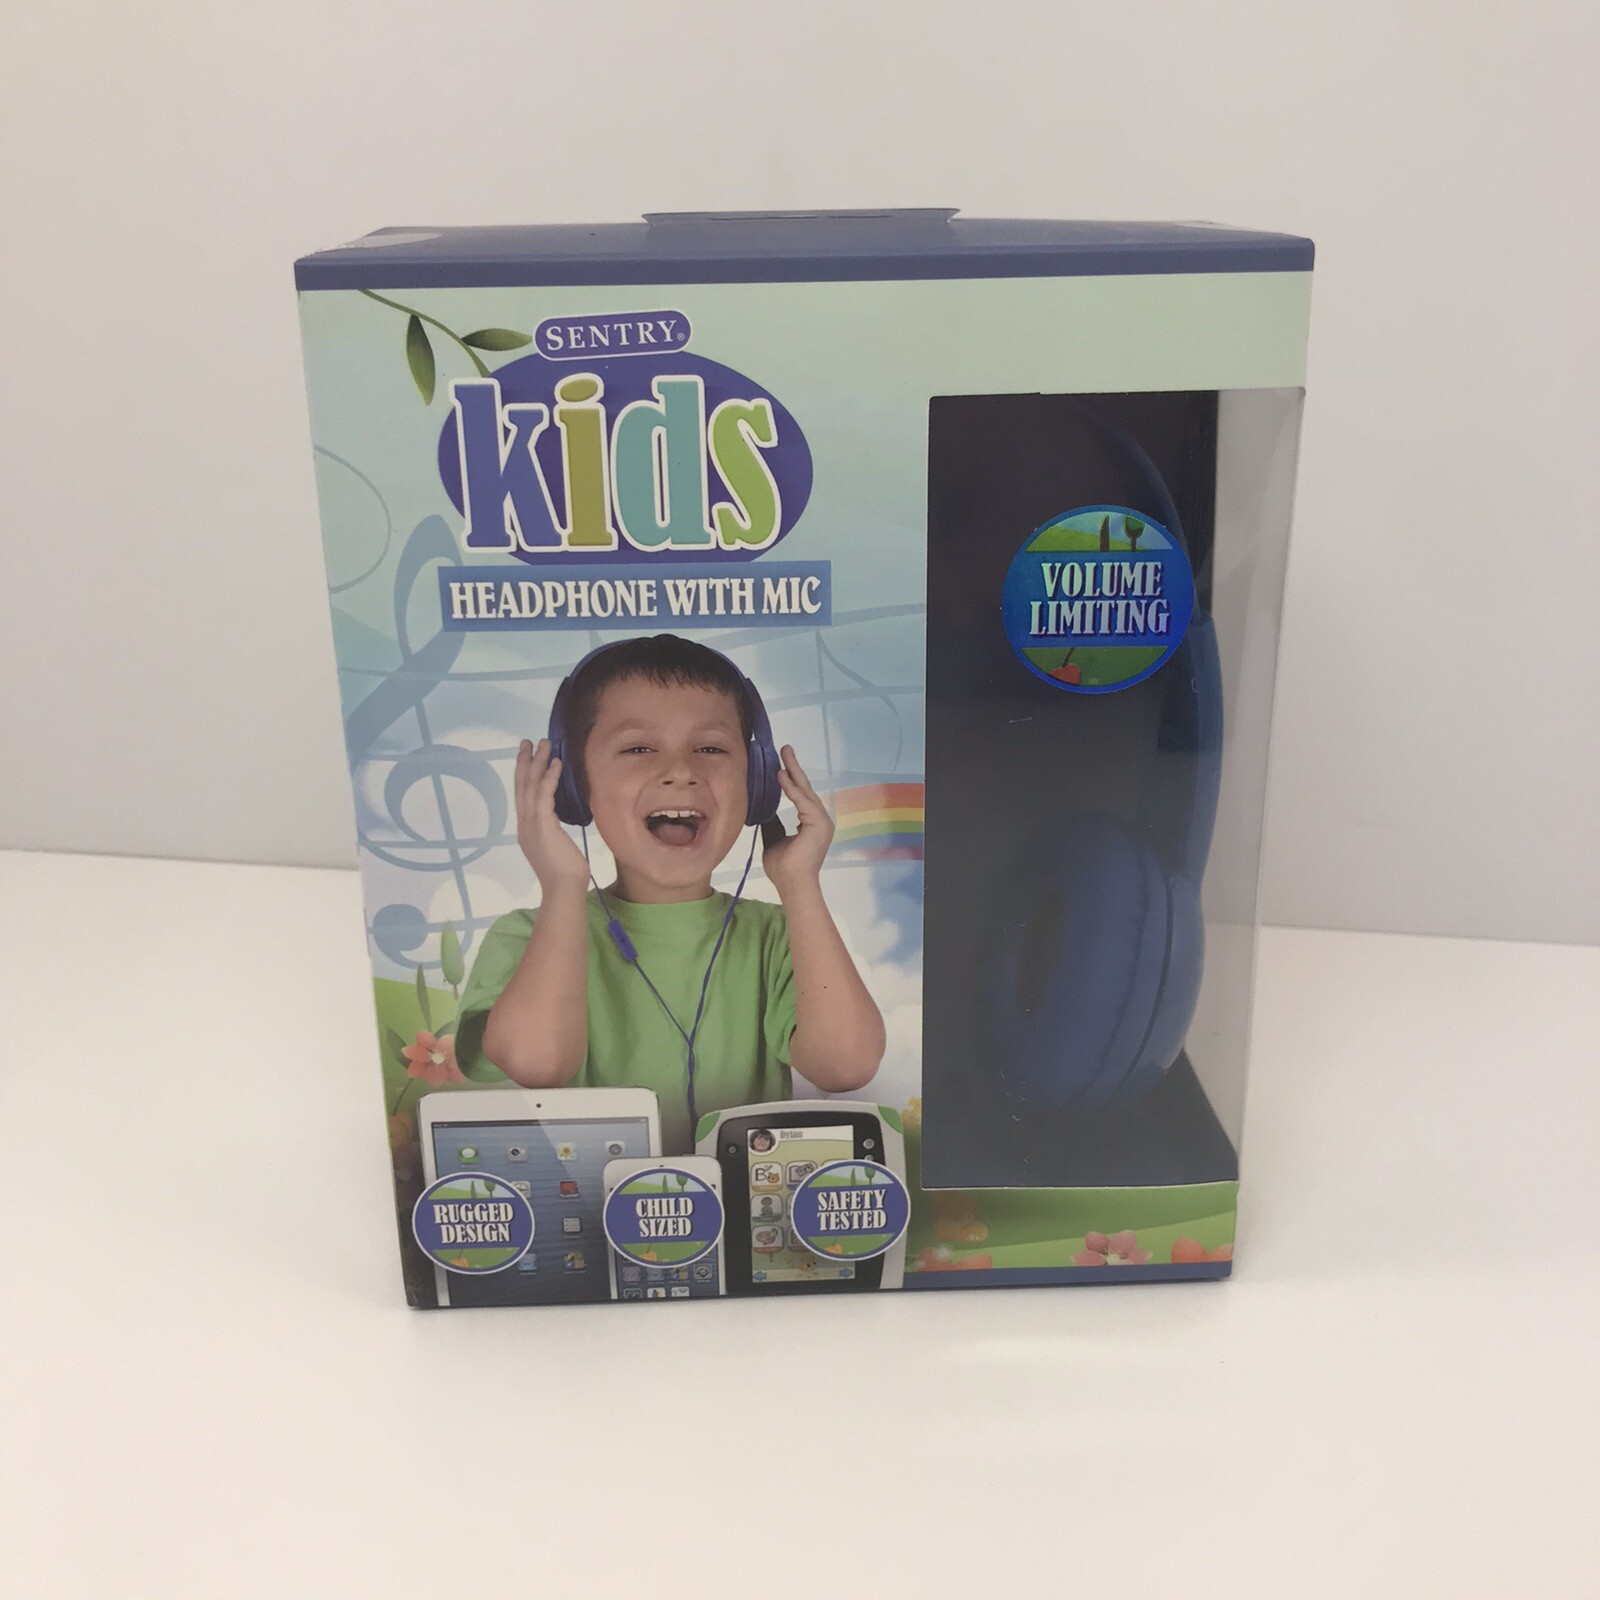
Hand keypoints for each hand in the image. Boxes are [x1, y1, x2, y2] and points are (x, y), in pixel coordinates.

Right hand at [514, 738, 589, 891]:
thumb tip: (557, 825)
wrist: (563, 888)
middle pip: (521, 786)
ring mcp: (531, 824)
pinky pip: (544, 795)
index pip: (522, 796)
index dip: (524, 775)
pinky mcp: (543, 825)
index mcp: (526, 830)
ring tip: (544, 743)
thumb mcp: (556, 847)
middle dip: (525, 762)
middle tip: (528, 742)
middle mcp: (524, 824)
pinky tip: (556, 763)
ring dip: (538, 762)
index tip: (527, 757)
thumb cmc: (565, 874)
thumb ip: (553, 833)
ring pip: (531, 786)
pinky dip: (550, 777)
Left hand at [761, 746, 833, 896]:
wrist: (792, 885)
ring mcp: (822, 820)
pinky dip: (791, 788)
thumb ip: (772, 822)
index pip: (800, 794)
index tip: (780, 762)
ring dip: (793, 771)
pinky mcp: (819, 823)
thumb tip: (763, 808)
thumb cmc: (783, 867)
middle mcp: (820, 818)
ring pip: (805, 790)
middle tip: (785, 748)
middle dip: (794, 767)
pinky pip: (803, 801)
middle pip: (804, 787)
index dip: (790, 778)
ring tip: (784, 754)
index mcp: (810, 822)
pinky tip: (780, 776)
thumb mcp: (773, 838)